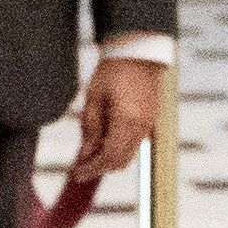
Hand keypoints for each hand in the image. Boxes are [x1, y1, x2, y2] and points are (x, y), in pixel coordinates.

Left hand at [64, 53, 162, 188]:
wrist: (139, 54)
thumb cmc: (113, 71)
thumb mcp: (93, 98)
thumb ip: (90, 128)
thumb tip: (85, 154)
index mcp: (126, 121)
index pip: (108, 156)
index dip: (92, 168)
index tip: (76, 174)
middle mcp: (141, 127)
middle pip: (120, 161)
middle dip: (100, 168)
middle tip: (80, 168)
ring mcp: (148, 125)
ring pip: (128, 154)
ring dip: (109, 159)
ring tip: (88, 155)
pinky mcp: (150, 121)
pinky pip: (134, 144)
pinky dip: (118, 149)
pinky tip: (102, 142)